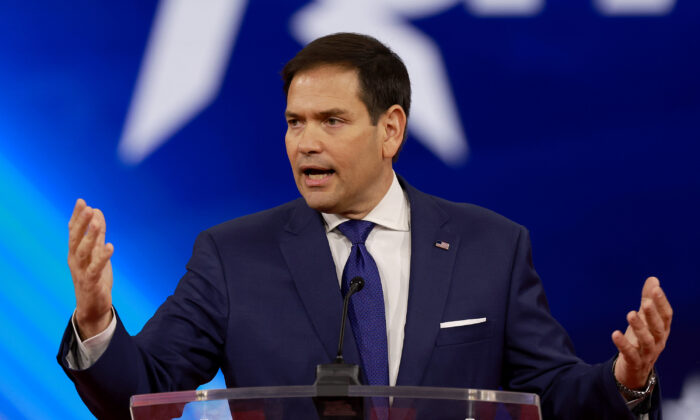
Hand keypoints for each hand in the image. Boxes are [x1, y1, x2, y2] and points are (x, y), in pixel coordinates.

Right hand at [67, 198, 113, 339]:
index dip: (77, 217)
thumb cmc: (94, 278)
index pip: (73, 231)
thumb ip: (97, 234)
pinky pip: (95, 268)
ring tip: (97, 223)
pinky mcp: (91, 282)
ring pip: (84, 252)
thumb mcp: (95, 253)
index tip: (81, 201)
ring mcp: (81, 271)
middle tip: (87, 207)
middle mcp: (75, 260)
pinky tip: (110, 246)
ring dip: (90, 237)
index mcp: (75, 252)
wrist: (92, 307)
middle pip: (76, 239)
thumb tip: (97, 211)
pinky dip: (102, 257)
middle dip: (81, 223)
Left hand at [612, 277, 671, 388]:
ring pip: (647, 341)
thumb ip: (648, 300)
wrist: (635, 371)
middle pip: (658, 328)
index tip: (656, 289)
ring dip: (639, 327)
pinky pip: (630, 354)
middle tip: (645, 302)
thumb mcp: (645, 320)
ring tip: (630, 314)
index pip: (666, 316)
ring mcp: (647, 353)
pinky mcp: (634, 363)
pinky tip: (615, 334)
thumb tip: (653, 279)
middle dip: (652, 315)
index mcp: (662, 330)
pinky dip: (623, 345)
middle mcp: (658, 341)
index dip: (662, 303)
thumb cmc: (641, 340)